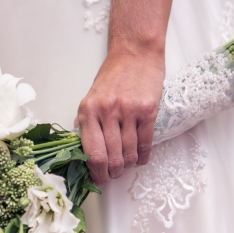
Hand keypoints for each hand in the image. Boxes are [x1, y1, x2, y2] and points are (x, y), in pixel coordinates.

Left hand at [77, 52, 163, 183]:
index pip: (92, 153)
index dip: (96, 173)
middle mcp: (106, 112)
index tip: (98, 179)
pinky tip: (140, 159)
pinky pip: (145, 143)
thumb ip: (87, 123)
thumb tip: (85, 151)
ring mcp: (128, 111)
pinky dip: (143, 157)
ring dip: (128, 165)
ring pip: (129, 153)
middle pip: (111, 158)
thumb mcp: (90, 98)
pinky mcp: (148, 110)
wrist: (135, 53)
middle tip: (113, 175)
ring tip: (126, 165)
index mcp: (87, 111)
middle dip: (112, 173)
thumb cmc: (113, 77)